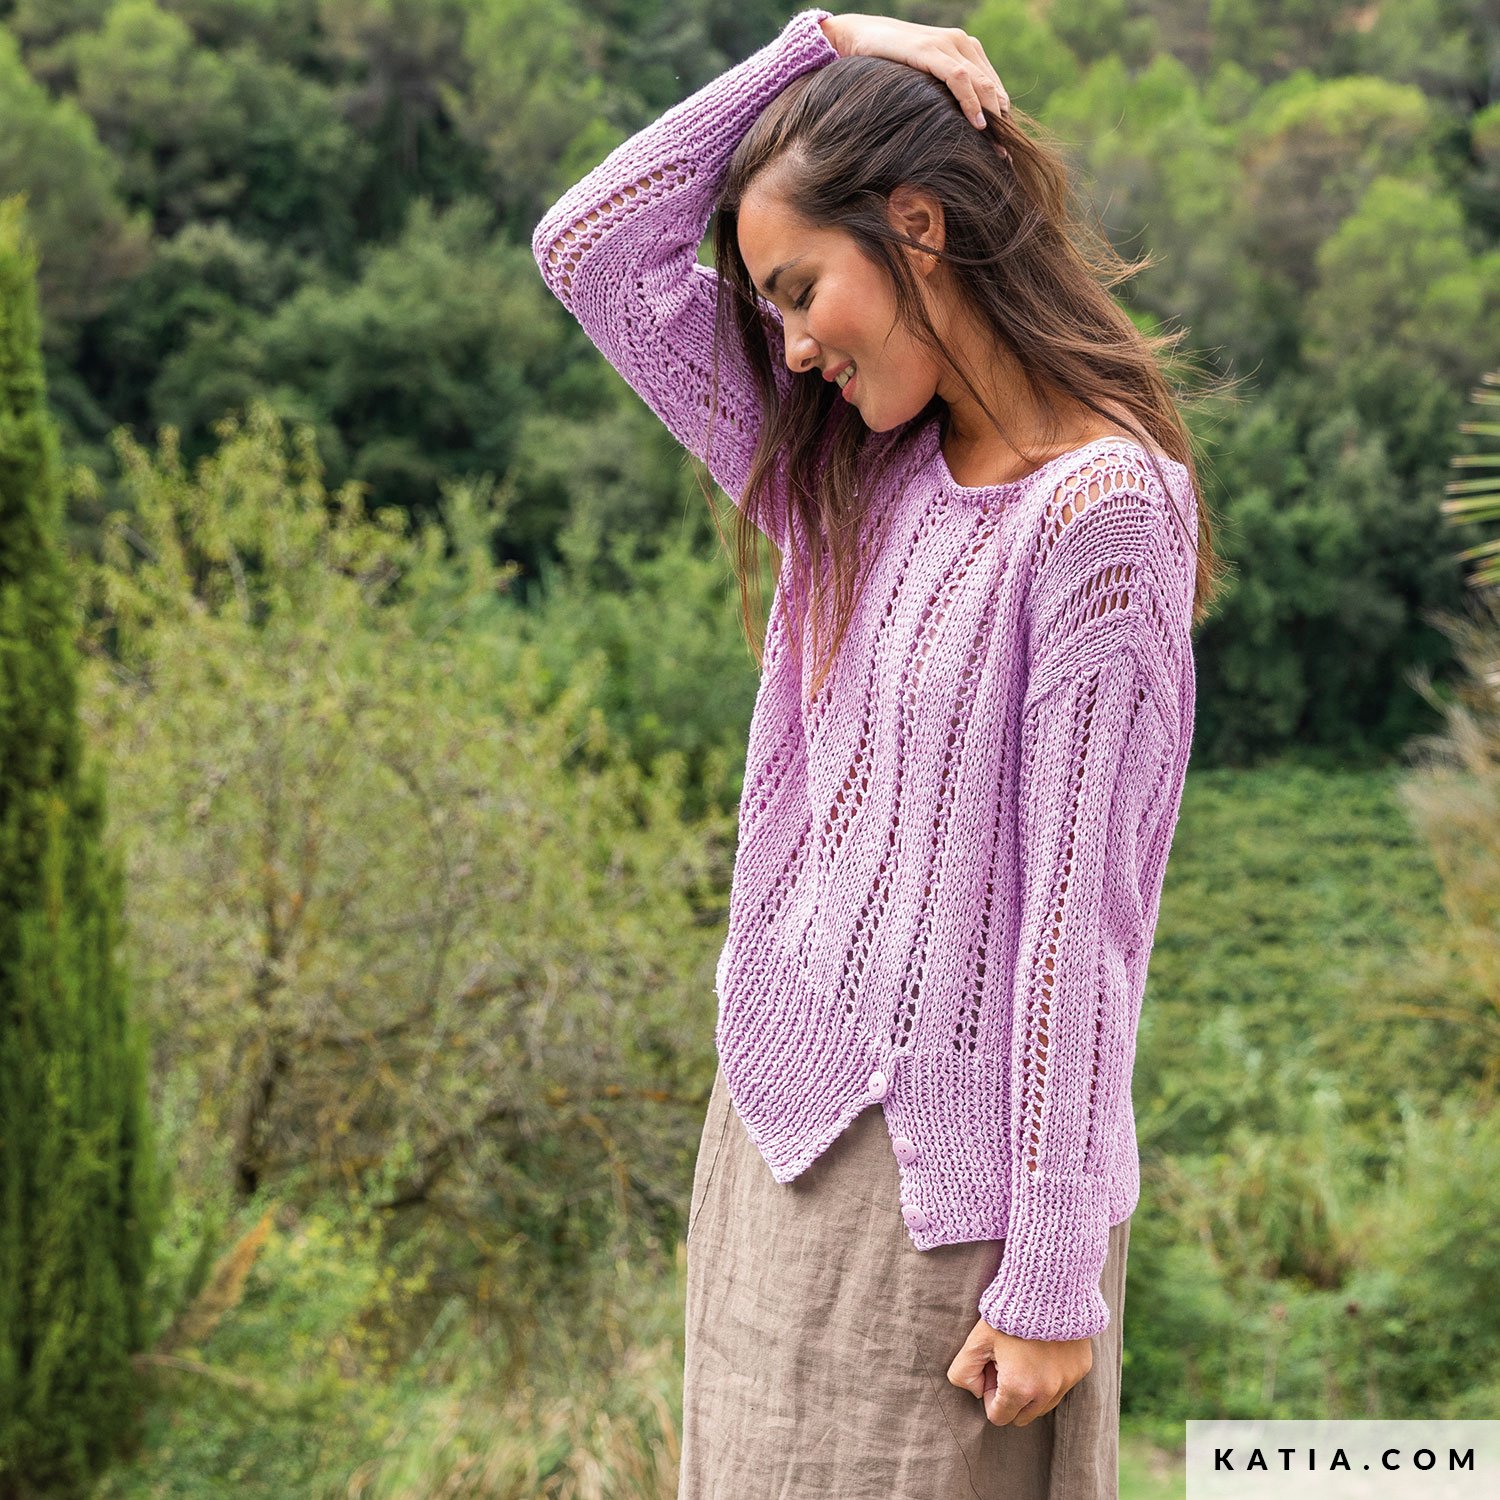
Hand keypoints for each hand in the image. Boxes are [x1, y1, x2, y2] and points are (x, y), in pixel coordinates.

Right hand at [817, 12, 1011, 129]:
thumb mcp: (924, 76)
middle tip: (1005, 151)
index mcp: (964, 47)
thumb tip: (957, 123)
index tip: (1004, 143)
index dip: (1000, 113)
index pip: (991, 83)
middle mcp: (961, 42)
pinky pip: (958, 77)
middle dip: (1000, 119)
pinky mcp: (930, 50)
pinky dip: (970, 101)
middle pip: (990, 85)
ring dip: (991, 114)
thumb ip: (943, 89)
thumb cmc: (891, 62)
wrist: (861, 35)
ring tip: (995, 142)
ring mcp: (946, 44)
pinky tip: (977, 123)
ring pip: (980, 81)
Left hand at [946, 1316, 1093, 1426]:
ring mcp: (1067, 1381)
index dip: (989, 1395)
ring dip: (1032, 1389)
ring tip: (1024, 1354)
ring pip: (1044, 1404)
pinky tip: (1043, 1347)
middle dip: (1011, 1397)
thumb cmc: (1007, 1311)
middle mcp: (1047, 1391)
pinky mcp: (1082, 1369)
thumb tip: (976, 1391)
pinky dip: (1051, 1375)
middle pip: (1022, 1416)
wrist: (1047, 1284)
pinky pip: (1062, 1385)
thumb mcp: (976, 1339)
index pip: (999, 1417)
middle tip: (1006, 1362)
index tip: (991, 1368)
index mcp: (1019, 1388)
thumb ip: (963, 1372)